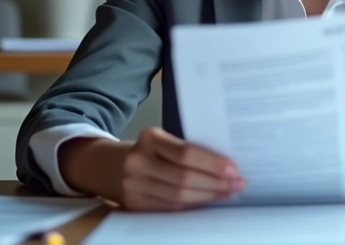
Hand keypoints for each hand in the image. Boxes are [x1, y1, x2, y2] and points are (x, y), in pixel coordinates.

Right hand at [117, 128, 244, 210]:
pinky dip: (193, 205)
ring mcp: (134, 185)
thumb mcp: (160, 140)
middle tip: (237, 183)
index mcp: (149, 138)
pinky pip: (170, 207)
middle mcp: (138, 161)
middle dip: (216, 183)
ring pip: (179, 196)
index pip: (186, 153)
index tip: (233, 168)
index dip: (212, 163)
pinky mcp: (134, 204)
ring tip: (228, 192)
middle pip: (184, 178)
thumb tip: (224, 164)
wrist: (107, 166)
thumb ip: (185, 149)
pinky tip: (208, 200)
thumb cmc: (145, 151)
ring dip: (208, 196)